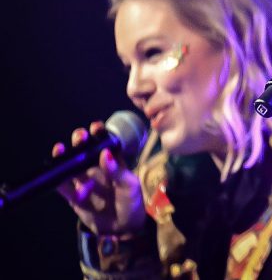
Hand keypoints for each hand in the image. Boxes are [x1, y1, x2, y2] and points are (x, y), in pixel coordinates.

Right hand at [53, 121, 145, 235]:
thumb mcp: (130, 186)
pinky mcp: (74, 197)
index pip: (104, 144)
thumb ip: (117, 171)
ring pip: (71, 165)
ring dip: (65, 156)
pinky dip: (57, 179)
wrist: (124, 228)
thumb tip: (105, 153)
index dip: (99, 133)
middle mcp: (97, 169)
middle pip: (85, 151)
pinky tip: (53, 170)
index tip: (96, 127)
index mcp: (113, 162)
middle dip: (80, 141)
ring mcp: (84, 182)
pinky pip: (64, 186)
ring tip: (60, 149)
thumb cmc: (132, 202)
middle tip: (80, 136)